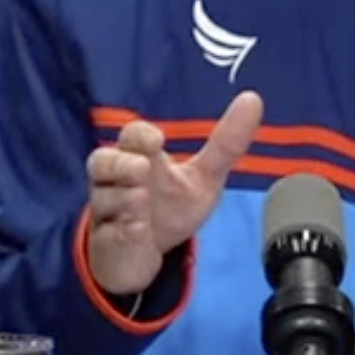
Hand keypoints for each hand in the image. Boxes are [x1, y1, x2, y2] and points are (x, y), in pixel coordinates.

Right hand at [84, 91, 263, 295]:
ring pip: (103, 197)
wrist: (148, 256)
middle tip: (141, 168)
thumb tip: (253, 99)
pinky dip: (122, 230)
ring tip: (140, 199)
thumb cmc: (169, 209)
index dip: (140, 136)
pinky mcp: (106, 243)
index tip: (158, 140)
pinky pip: (108, 234)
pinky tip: (136, 229)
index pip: (132, 137)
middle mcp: (118, 182)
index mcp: (140, 158)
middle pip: (101, 160)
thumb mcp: (204, 178)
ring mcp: (109, 212)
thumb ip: (226, 143)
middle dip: (119, 163)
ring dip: (122, 197)